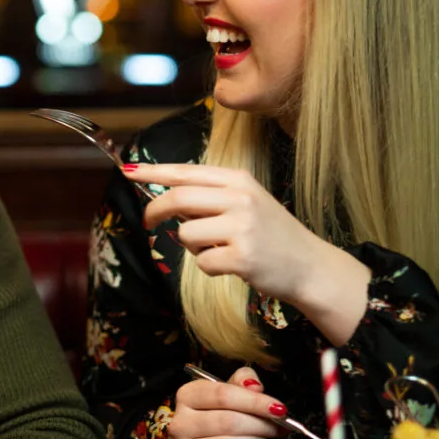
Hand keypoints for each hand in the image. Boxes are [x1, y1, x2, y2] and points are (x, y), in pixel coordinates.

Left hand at [126, 162, 333, 302]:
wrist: (310, 265)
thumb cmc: (271, 234)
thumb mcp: (246, 201)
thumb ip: (210, 195)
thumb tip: (165, 196)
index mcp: (238, 180)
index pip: (186, 172)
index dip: (153, 172)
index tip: (128, 170)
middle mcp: (240, 198)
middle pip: (179, 198)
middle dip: (155, 211)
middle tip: (147, 222)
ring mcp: (242, 227)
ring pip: (186, 234)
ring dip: (192, 246)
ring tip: (216, 248)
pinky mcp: (243, 257)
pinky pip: (202, 262)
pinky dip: (209, 267)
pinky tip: (231, 265)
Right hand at [168, 366, 284, 438]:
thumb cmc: (222, 413)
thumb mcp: (230, 391)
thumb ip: (243, 380)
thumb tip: (254, 386)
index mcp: (187, 395)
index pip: (223, 394)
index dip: (255, 402)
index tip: (278, 408)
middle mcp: (180, 422)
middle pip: (228, 421)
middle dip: (260, 425)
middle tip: (276, 427)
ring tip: (264, 438)